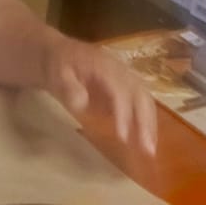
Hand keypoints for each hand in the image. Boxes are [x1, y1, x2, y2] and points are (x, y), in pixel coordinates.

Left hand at [40, 37, 158, 155]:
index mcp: (104, 66)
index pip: (119, 91)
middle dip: (145, 122)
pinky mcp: (124, 86)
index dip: (123, 113)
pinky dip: (146, 121)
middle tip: (147, 150)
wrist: (57, 54)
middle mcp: (120, 70)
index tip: (122, 137)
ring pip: (145, 99)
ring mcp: (124, 77)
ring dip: (150, 124)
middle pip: (140, 95)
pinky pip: (140, 103)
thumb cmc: (57, 66)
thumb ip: (68, 88)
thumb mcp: (56, 74)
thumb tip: (82, 103)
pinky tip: (144, 139)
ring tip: (150, 150)